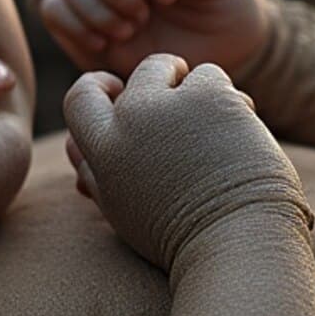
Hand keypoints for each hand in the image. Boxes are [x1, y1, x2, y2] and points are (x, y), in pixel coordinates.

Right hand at [62, 53, 306, 271]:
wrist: (236, 244)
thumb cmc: (185, 239)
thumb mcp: (124, 210)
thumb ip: (96, 175)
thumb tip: (73, 148)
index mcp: (102, 152)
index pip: (79, 98)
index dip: (101, 87)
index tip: (121, 91)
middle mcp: (127, 121)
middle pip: (142, 72)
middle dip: (165, 75)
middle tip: (187, 95)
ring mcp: (166, 104)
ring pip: (181, 71)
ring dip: (200, 91)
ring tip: (221, 131)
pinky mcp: (207, 95)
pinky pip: (214, 76)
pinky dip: (230, 99)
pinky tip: (241, 130)